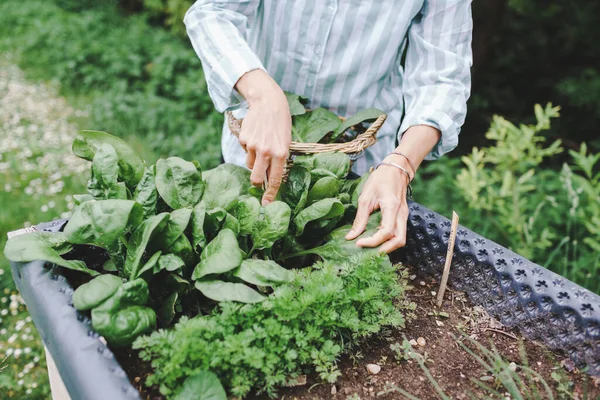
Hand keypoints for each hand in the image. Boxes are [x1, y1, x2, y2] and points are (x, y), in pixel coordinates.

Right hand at [235, 69, 291, 204]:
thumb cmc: (280, 124)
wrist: (268, 102)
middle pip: (256, 178)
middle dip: (256, 182)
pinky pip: (245, 150)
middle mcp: (267, 151)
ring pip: (250, 164)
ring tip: (261, 145)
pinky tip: (256, 135)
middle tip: (258, 180)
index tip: (266, 205)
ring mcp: (254, 145)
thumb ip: (279, 160)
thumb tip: (270, 178)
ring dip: (254, 160)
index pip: (275, 179)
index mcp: (281, 154)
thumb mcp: (286, 142)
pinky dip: (249, 147)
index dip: (270, 194)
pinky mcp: (244, 139)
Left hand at [345, 154, 410, 252]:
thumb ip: (360, 219)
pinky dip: (388, 240)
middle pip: (399, 240)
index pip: (386, 231)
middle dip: (384, 249)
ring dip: (388, 246)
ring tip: (372, 248)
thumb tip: (351, 236)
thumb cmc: (380, 179)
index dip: (373, 241)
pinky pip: (398, 233)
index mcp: (392, 207)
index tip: (358, 243)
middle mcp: (402, 214)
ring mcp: (404, 216)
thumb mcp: (365, 197)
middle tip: (368, 252)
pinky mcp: (402, 217)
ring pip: (401, 238)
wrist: (395, 170)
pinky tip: (377, 239)